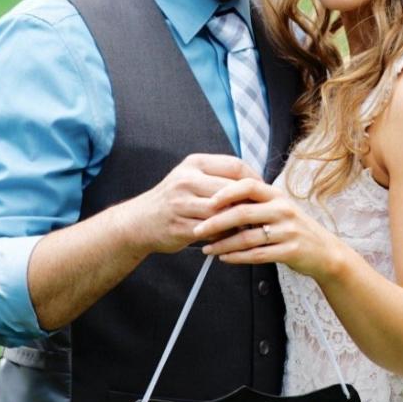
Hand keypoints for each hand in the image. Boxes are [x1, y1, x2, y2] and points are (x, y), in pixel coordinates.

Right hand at [135, 154, 260, 254]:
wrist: (139, 221)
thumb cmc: (174, 199)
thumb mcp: (191, 177)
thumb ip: (218, 176)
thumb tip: (255, 184)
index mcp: (194, 164)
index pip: (235, 166)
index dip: (254, 180)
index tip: (263, 191)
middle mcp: (187, 180)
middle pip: (232, 189)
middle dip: (249, 202)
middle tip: (261, 212)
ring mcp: (181, 204)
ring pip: (223, 212)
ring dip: (238, 221)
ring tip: (250, 226)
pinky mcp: (179, 226)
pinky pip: (212, 232)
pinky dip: (225, 235)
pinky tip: (231, 237)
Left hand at [194, 179, 341, 281]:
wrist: (325, 252)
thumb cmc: (294, 229)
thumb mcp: (279, 209)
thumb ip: (255, 203)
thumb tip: (218, 199)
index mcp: (277, 196)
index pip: (248, 185)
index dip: (226, 192)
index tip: (207, 201)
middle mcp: (283, 210)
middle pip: (243, 212)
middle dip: (216, 222)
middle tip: (197, 228)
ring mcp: (288, 231)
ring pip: (247, 237)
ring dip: (223, 244)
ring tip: (206, 249)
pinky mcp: (290, 251)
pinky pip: (257, 255)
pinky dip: (237, 257)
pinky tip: (224, 258)